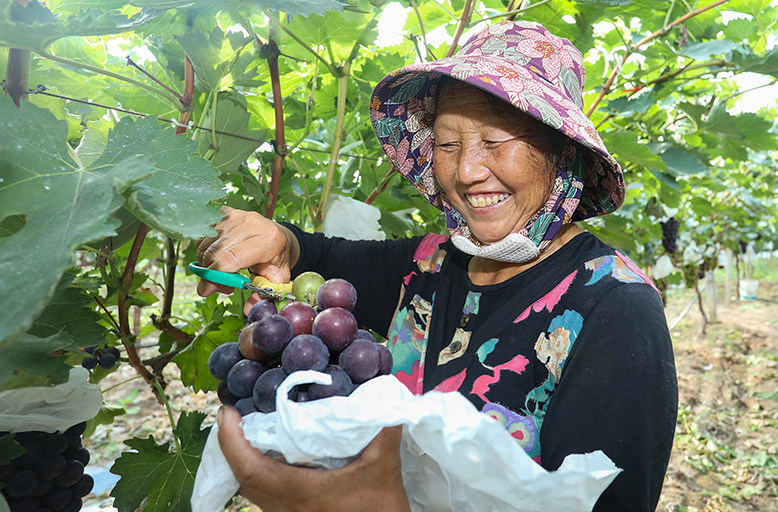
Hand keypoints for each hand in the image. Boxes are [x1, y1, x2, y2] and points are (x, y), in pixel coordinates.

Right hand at [195, 206, 298, 308]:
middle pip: (215, 253)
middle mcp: (250, 224)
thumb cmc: (276, 259)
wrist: (278, 235)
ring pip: (205, 245)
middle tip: (222, 287)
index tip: (207, 290)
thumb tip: (248, 310)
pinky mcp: (225, 213)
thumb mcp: (276, 279)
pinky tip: (218, 257)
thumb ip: (262, 294)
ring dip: (207, 264)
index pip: (231, 259)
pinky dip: (205, 250)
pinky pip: (204, 234)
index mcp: (267, 240)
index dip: (215, 276)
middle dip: (210, 275)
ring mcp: (236, 216)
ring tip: (223, 272)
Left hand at [217, 406, 410, 511]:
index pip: (249, 468)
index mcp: (299, 492)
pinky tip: (273, 456)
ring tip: (248, 429)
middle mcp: (286, 507)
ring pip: (251, 488)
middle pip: (242, 477)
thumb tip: (387, 396)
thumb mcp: (384, 469)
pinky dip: (258, 471)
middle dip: (231, 444)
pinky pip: (264, 494)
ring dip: (243, 459)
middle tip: (233, 413)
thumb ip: (383, 431)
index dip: (231, 440)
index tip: (228, 412)